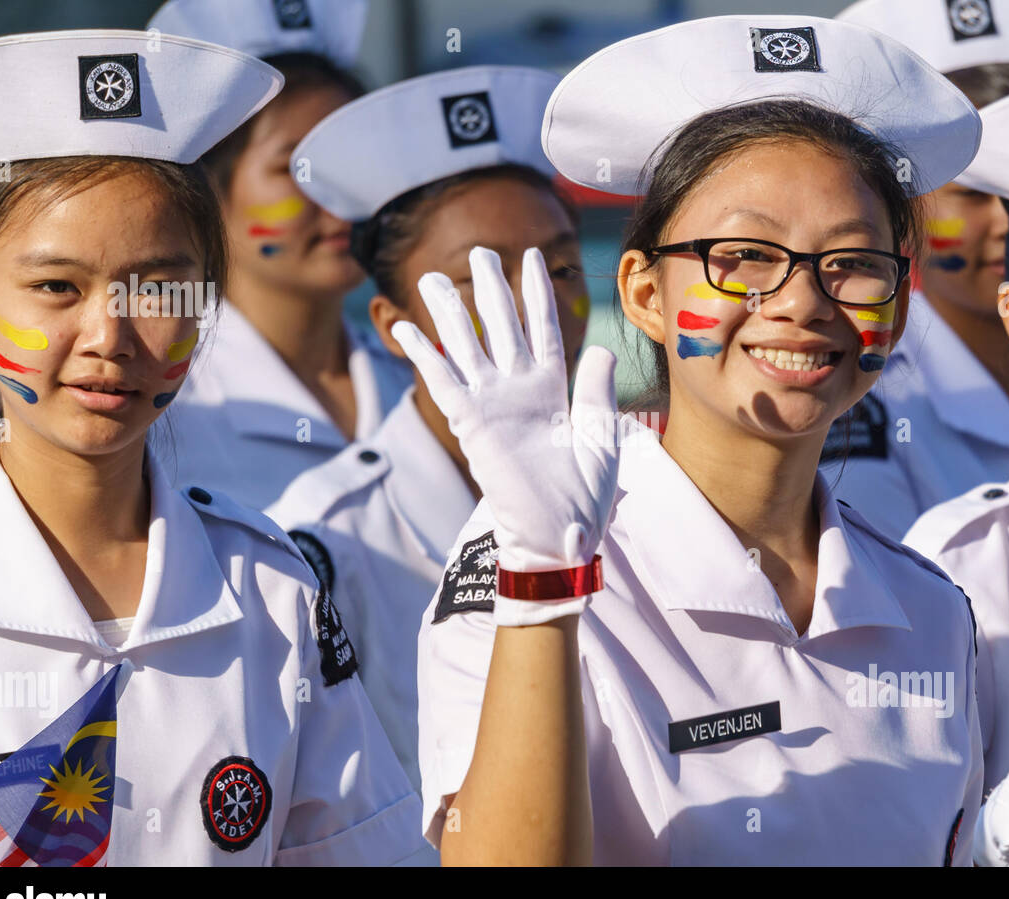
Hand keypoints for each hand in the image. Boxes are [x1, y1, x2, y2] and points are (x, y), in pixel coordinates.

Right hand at [391, 246, 619, 624]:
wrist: (560, 537)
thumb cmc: (584, 498)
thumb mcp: (601, 436)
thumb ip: (597, 391)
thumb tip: (601, 349)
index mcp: (552, 390)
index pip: (543, 329)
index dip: (536, 293)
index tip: (531, 257)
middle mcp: (518, 391)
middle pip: (501, 327)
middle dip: (489, 289)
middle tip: (478, 252)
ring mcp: (493, 406)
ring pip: (468, 346)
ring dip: (450, 311)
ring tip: (432, 277)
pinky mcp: (472, 425)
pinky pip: (444, 381)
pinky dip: (425, 354)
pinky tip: (407, 326)